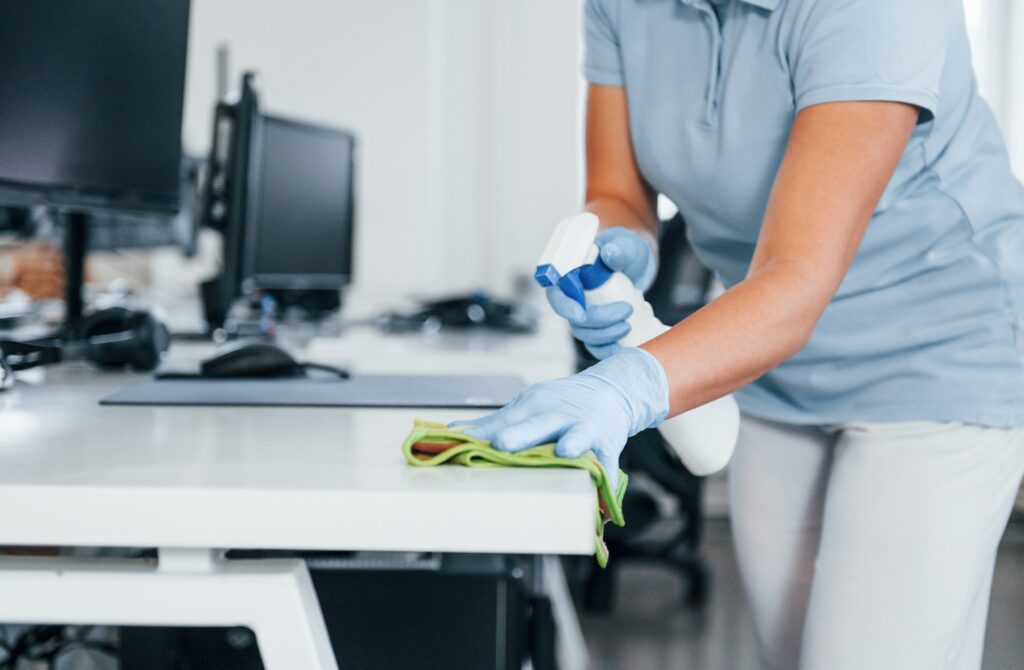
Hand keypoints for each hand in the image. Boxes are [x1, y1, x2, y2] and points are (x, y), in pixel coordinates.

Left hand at [450, 348, 669, 486]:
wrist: (611, 391)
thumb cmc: (560, 404)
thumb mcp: (529, 406)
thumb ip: (496, 422)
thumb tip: (454, 431)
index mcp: (537, 405)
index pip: (508, 419)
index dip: (489, 431)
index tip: (466, 439)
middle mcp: (560, 416)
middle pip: (539, 423)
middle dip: (521, 433)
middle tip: (502, 443)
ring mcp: (587, 430)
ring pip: (579, 437)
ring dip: (573, 444)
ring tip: (565, 452)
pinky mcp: (608, 448)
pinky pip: (607, 468)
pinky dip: (605, 485)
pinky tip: (601, 507)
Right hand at [545, 226, 656, 359]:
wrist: (637, 262)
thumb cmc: (625, 250)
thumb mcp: (625, 245)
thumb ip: (619, 249)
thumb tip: (610, 254)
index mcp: (571, 276)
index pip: (557, 295)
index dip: (564, 307)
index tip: (582, 314)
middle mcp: (575, 298)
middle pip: (575, 320)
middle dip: (600, 322)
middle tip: (627, 310)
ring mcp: (587, 315)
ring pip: (587, 336)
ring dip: (607, 336)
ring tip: (629, 324)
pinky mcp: (600, 328)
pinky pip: (598, 346)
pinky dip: (610, 350)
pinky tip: (625, 347)